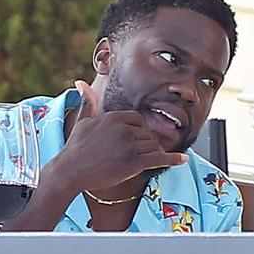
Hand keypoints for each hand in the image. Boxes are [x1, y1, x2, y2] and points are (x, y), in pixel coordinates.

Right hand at [38, 80, 187, 200]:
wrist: (70, 171)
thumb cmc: (76, 147)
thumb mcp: (83, 121)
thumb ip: (88, 102)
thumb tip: (81, 82)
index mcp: (115, 117)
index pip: (138, 120)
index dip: (138, 132)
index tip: (132, 141)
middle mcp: (124, 129)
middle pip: (147, 135)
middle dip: (143, 145)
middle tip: (129, 156)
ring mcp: (130, 145)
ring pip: (153, 147)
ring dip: (150, 155)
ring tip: (136, 163)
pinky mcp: (134, 162)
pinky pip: (159, 159)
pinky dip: (173, 160)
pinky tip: (183, 160)